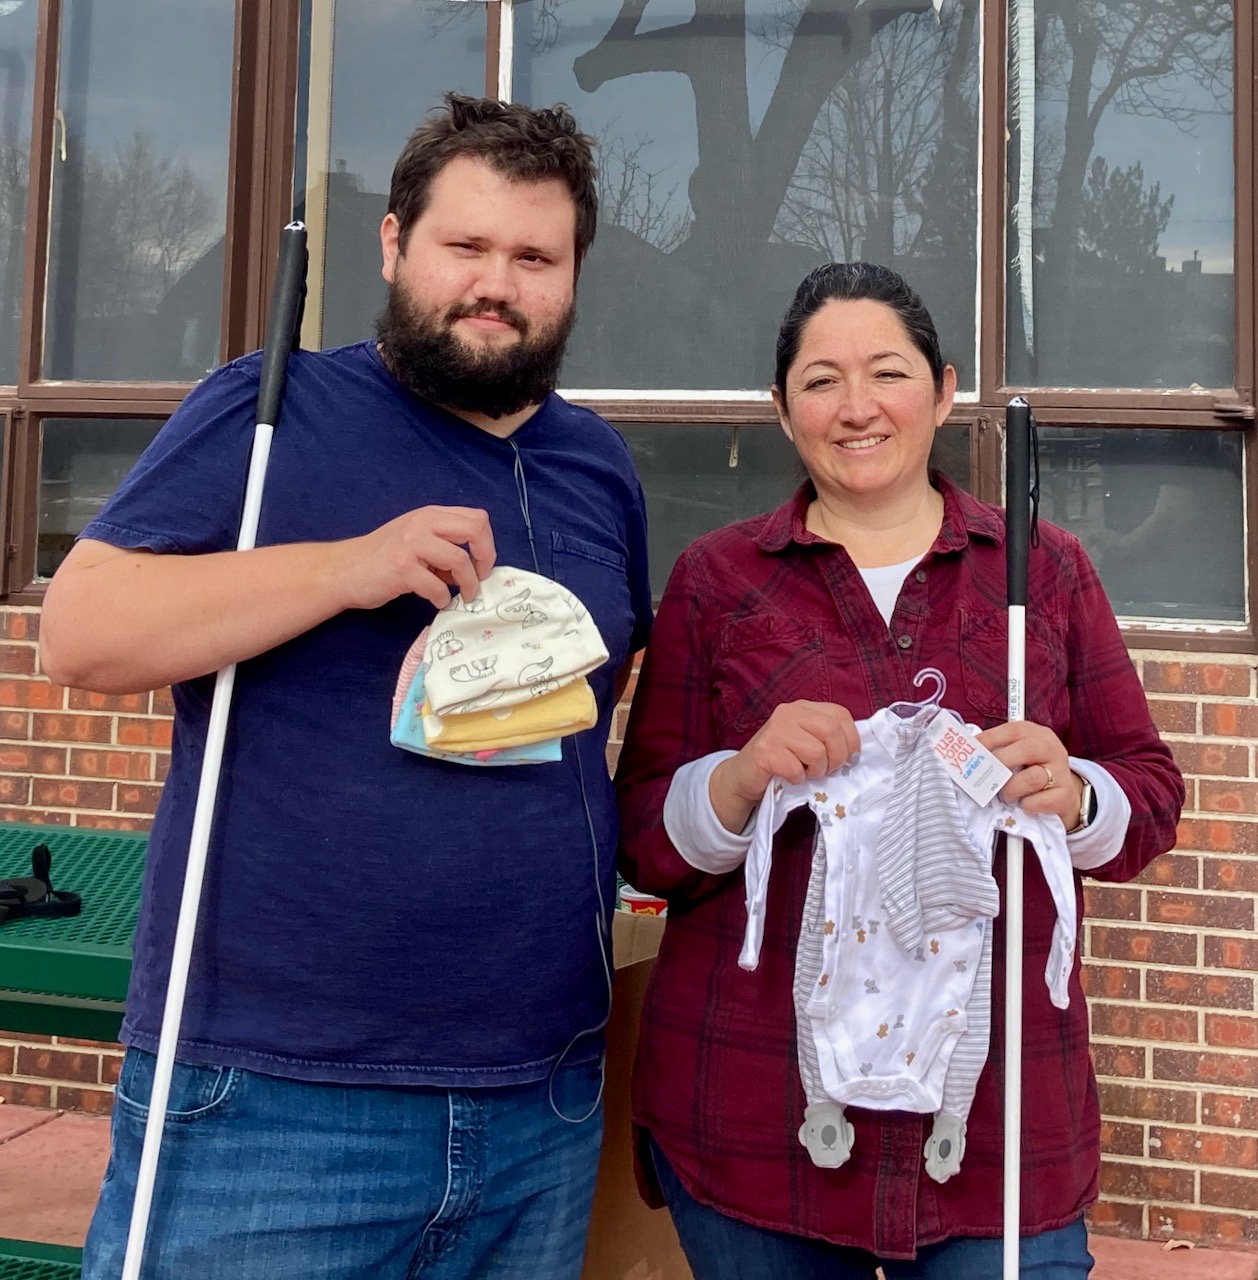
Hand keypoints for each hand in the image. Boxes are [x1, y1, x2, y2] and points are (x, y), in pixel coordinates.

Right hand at [336, 506, 495, 610]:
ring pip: (459, 559)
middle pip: (475, 530)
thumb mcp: (417, 541)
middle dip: (486, 559)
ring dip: (468, 584)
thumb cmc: (383, 558)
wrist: (344, 570)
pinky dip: (443, 598)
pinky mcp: (401, 568)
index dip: (488, 543)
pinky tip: (438, 602)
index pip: (477, 518)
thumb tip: (475, 568)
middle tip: (479, 579)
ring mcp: (411, 544)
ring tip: (463, 597)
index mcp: (430, 515)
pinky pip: (437, 586)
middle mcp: (423, 523)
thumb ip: (444, 546)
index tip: (481, 565)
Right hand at [710, 701, 859, 833]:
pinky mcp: (765, 751)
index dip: (851, 739)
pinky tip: (788, 777)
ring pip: (816, 752)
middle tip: (827, 770)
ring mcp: (775, 730)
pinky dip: (797, 779)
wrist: (743, 775)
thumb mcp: (806, 740)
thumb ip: (827, 738)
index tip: (849, 759)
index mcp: (803, 708)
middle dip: (837, 757)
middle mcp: (788, 713)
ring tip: (805, 773)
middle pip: (831, 731)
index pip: (840, 715)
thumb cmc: (781, 760)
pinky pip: (796, 769)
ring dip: (816, 771)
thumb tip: (854, 754)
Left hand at [977, 720, 1083, 827]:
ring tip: (1007, 795)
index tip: (973, 750)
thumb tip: (966, 756)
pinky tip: (1024, 805)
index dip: (990, 739)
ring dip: (1012, 790)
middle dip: (1001, 763)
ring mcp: (1061, 772)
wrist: (1061, 796)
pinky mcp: (1065, 795)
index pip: (1013, 730)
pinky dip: (1027, 805)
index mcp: (1037, 734)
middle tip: (988, 776)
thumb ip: (998, 752)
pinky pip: (1040, 801)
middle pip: (1026, 750)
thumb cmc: (1030, 772)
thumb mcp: (1017, 756)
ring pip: (1032, 778)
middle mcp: (1052, 749)